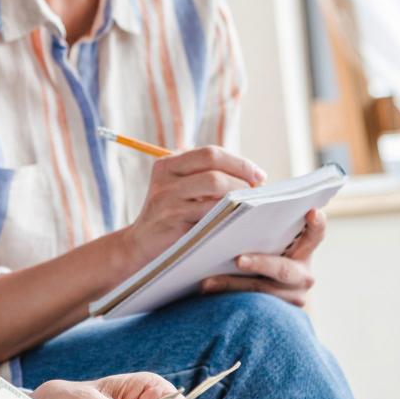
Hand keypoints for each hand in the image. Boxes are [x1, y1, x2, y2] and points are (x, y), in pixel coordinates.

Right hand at [121, 146, 264, 266]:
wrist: (140, 245)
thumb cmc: (170, 215)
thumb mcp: (178, 188)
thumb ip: (204, 176)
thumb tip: (252, 176)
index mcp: (167, 165)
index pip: (210, 153)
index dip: (240, 163)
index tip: (259, 176)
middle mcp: (165, 180)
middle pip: (214, 169)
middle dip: (243, 179)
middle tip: (257, 191)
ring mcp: (168, 202)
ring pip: (215, 190)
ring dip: (239, 198)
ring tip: (249, 206)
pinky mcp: (174, 225)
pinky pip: (211, 216)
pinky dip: (230, 216)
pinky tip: (237, 221)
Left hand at [201, 208, 326, 306]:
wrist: (272, 295)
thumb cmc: (266, 253)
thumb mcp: (272, 239)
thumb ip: (265, 223)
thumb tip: (246, 195)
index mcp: (305, 250)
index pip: (316, 235)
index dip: (316, 225)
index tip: (311, 212)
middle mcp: (303, 275)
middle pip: (283, 269)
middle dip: (260, 264)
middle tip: (238, 260)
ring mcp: (292, 297)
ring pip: (261, 289)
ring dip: (231, 284)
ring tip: (207, 281)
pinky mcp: (275, 312)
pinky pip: (248, 305)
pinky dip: (225, 295)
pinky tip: (205, 290)